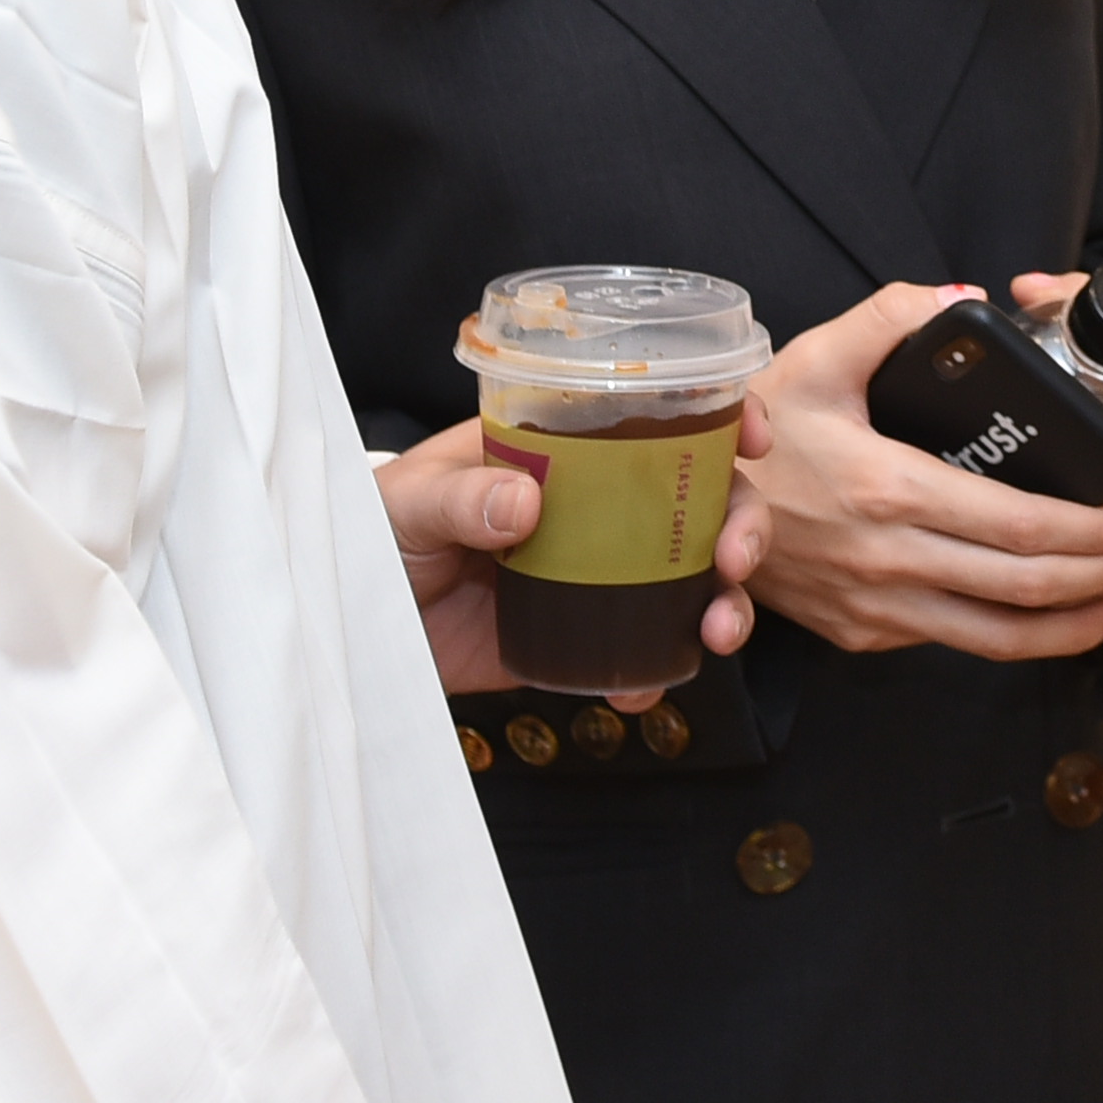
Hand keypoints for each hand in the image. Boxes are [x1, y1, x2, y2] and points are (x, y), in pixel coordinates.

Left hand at [376, 422, 768, 703]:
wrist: (350, 624)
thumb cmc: (372, 533)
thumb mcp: (408, 503)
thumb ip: (459, 498)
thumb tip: (523, 502)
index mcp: (562, 446)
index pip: (656, 415)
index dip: (719, 417)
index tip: (753, 436)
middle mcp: (595, 505)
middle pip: (700, 501)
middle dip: (742, 524)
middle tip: (736, 559)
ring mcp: (595, 572)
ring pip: (691, 578)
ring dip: (727, 602)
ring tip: (717, 633)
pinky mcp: (578, 634)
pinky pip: (641, 651)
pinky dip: (660, 670)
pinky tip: (647, 687)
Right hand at [738, 276, 1102, 659]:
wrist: (683, 509)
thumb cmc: (758, 430)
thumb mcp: (815, 357)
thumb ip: (893, 316)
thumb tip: (964, 295)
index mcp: (887, 491)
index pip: (1016, 526)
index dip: (1089, 529)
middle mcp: (888, 562)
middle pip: (1024, 587)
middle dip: (1102, 573)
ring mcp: (876, 609)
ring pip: (997, 637)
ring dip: (1073, 624)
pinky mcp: (865, 633)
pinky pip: (956, 642)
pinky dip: (1018, 638)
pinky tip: (1055, 618)